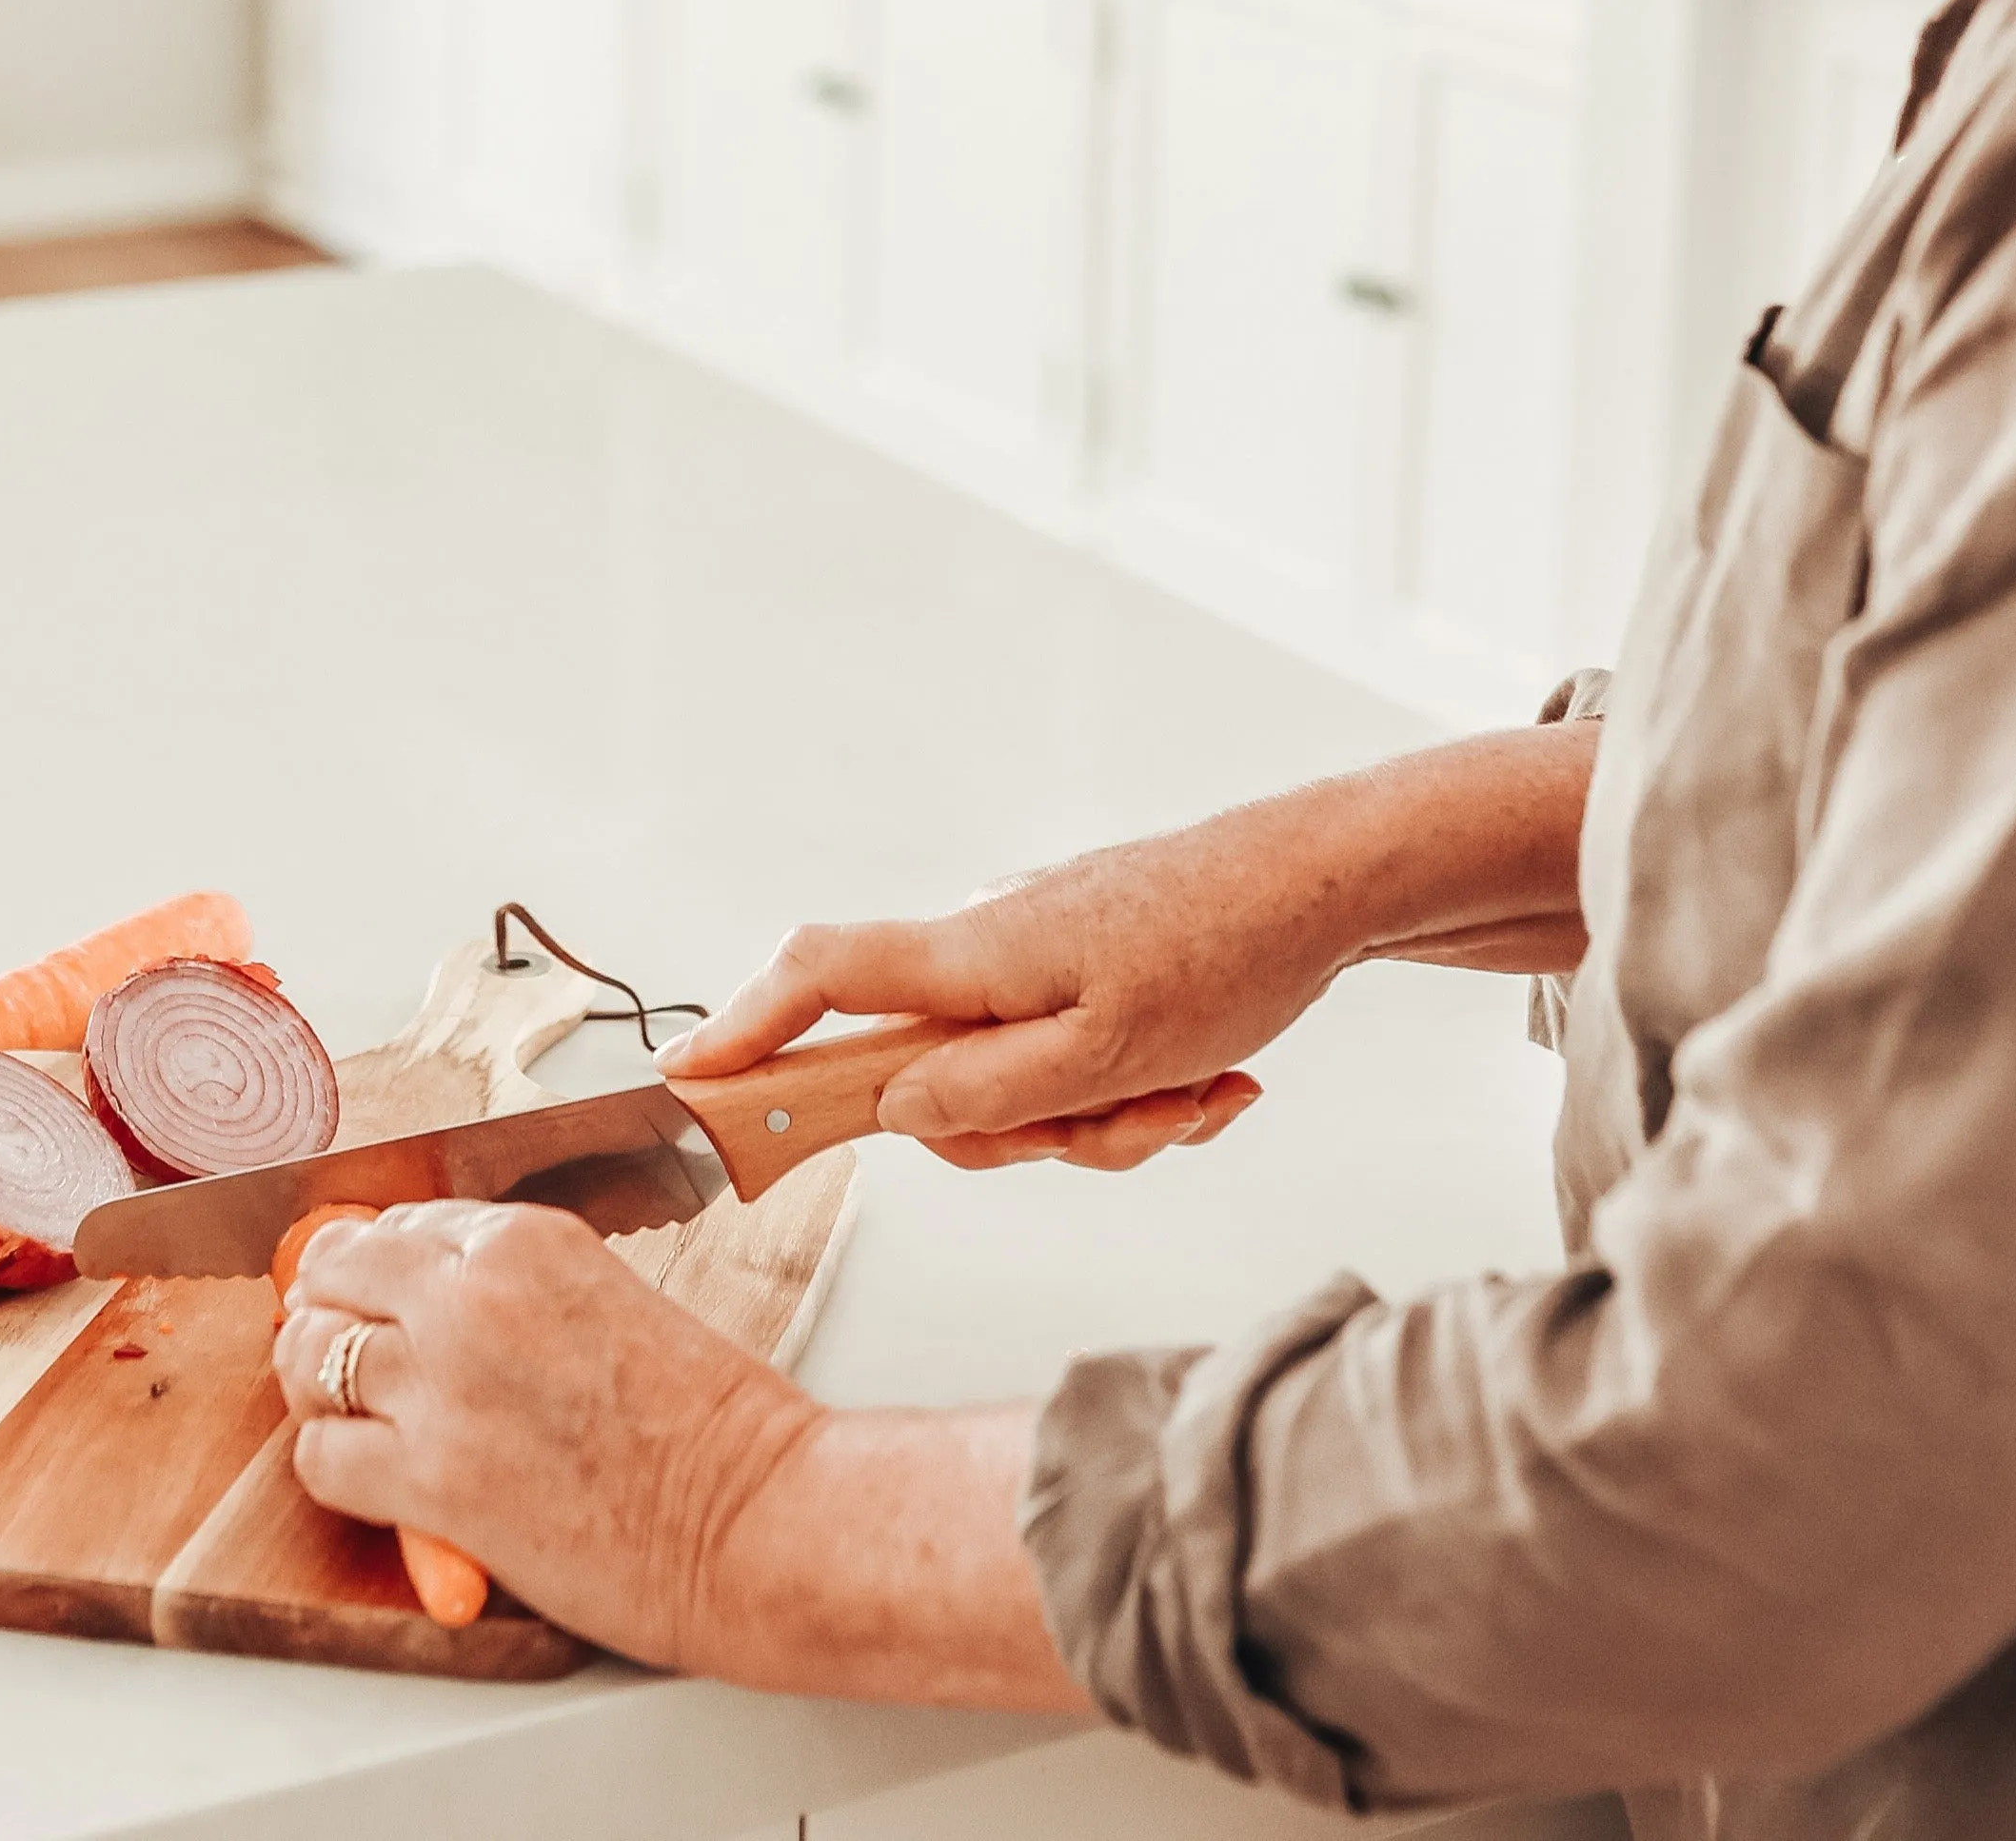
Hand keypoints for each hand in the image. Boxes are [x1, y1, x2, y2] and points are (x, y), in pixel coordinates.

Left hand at [275, 1204, 816, 1668]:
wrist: (755, 1516)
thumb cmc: (711, 1423)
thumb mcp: (608, 1300)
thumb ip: (519, 1292)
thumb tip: (439, 1312)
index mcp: (527, 1239)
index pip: (399, 1223)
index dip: (380, 1269)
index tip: (380, 1302)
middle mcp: (472, 1293)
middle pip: (333, 1271)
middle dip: (330, 1309)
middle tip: (346, 1354)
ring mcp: (444, 1382)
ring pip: (309, 1355)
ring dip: (319, 1385)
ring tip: (352, 1417)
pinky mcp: (431, 1479)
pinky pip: (320, 1454)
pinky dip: (334, 1465)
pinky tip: (375, 1480)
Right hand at [663, 814, 1356, 1170]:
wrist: (1328, 883)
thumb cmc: (1228, 953)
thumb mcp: (1109, 1058)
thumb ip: (989, 1094)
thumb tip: (893, 1110)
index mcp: (978, 955)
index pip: (824, 975)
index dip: (745, 1025)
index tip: (688, 1077)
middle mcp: (988, 945)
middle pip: (938, 1075)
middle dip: (1035, 1132)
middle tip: (1140, 1122)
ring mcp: (1035, 953)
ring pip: (1019, 1083)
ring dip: (1109, 1118)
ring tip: (1202, 1093)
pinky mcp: (1081, 963)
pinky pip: (1072, 1058)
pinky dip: (1136, 1088)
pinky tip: (1215, 1081)